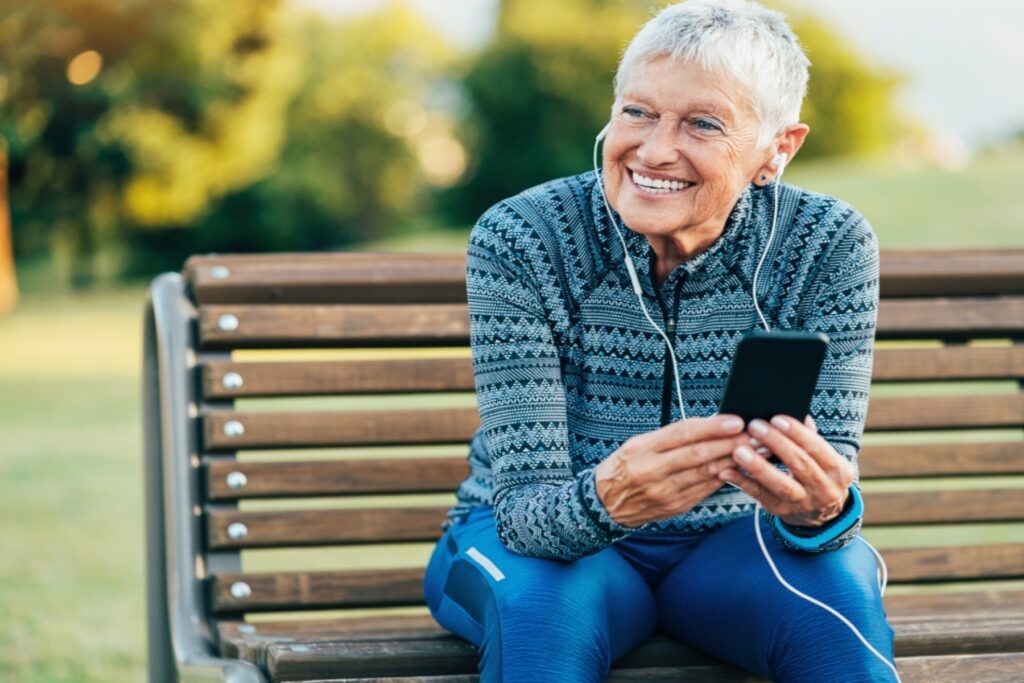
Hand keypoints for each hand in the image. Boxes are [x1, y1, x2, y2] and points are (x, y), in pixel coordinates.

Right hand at [596, 415, 754, 527]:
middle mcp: (653, 471)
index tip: (736, 421)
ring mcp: (664, 492)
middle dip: (731, 444)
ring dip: (734, 461)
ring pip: (706, 474)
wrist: (605, 503)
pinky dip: (723, 478)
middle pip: (699, 455)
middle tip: (755, 436)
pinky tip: (738, 469)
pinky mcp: (675, 507)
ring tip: (755, 451)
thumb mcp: (638, 444)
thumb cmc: (624, 466)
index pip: (683, 434)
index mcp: (643, 449)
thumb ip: (671, 436)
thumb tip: (709, 425)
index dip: (712, 427)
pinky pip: (704, 490)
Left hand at [719, 415, 853, 527]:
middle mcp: (825, 490)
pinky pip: (760, 496)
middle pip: (799, 464)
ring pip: (780, 485)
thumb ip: (809, 435)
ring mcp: (803, 504)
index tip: (775, 418)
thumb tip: (795, 410)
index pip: (817, 448)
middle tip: (754, 426)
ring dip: (758, 467)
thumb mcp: (822, 455)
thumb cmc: (816, 469)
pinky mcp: (781, 511)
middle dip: (776, 443)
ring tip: (739, 451)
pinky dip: (743, 483)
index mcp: (838, 471)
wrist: (820, 510)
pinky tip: (728, 471)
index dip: (796, 433)